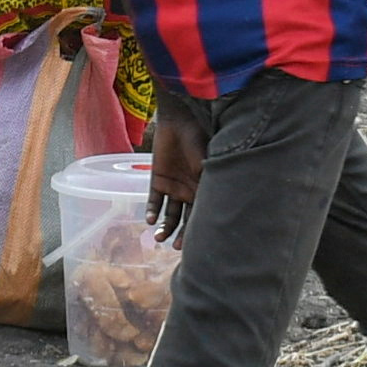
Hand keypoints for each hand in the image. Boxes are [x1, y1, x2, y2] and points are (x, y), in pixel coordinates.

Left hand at [142, 93, 206, 242]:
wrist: (179, 120)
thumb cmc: (199, 140)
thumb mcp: (207, 164)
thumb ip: (208, 185)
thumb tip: (215, 209)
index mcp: (204, 189)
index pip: (202, 216)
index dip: (198, 231)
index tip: (195, 245)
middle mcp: (189, 192)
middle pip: (185, 220)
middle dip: (181, 235)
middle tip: (175, 247)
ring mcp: (173, 186)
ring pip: (169, 214)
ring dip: (165, 227)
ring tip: (159, 237)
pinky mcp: (158, 179)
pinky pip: (154, 200)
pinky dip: (152, 211)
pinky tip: (151, 219)